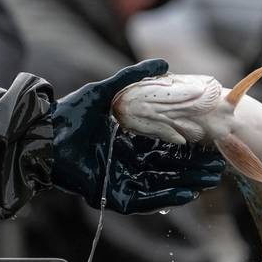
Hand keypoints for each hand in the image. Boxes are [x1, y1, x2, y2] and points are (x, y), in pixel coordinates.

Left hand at [50, 59, 225, 213]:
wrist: (44, 133)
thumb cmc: (70, 113)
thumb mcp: (106, 90)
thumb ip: (133, 77)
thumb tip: (164, 62)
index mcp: (126, 143)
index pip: (163, 148)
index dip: (186, 147)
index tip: (208, 144)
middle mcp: (125, 164)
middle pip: (167, 169)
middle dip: (193, 169)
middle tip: (217, 167)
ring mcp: (119, 181)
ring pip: (160, 185)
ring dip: (186, 183)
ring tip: (209, 179)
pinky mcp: (111, 196)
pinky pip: (144, 199)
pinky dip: (165, 197)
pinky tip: (186, 193)